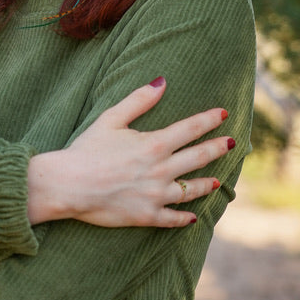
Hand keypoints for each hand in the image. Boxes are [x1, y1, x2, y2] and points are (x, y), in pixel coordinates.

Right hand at [27, 77, 233, 228]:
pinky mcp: (146, 215)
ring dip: (207, 184)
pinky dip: (184, 218)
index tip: (224, 114)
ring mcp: (155, 195)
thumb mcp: (112, 118)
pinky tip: (193, 217)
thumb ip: (139, 100)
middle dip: (217, 148)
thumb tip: (162, 81)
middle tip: (232, 144)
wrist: (68, 185)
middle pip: (198, 157)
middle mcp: (161, 170)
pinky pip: (172, 218)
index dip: (209, 120)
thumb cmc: (86, 149)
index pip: (190, 129)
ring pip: (191, 190)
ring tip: (217, 181)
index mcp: (154, 144)